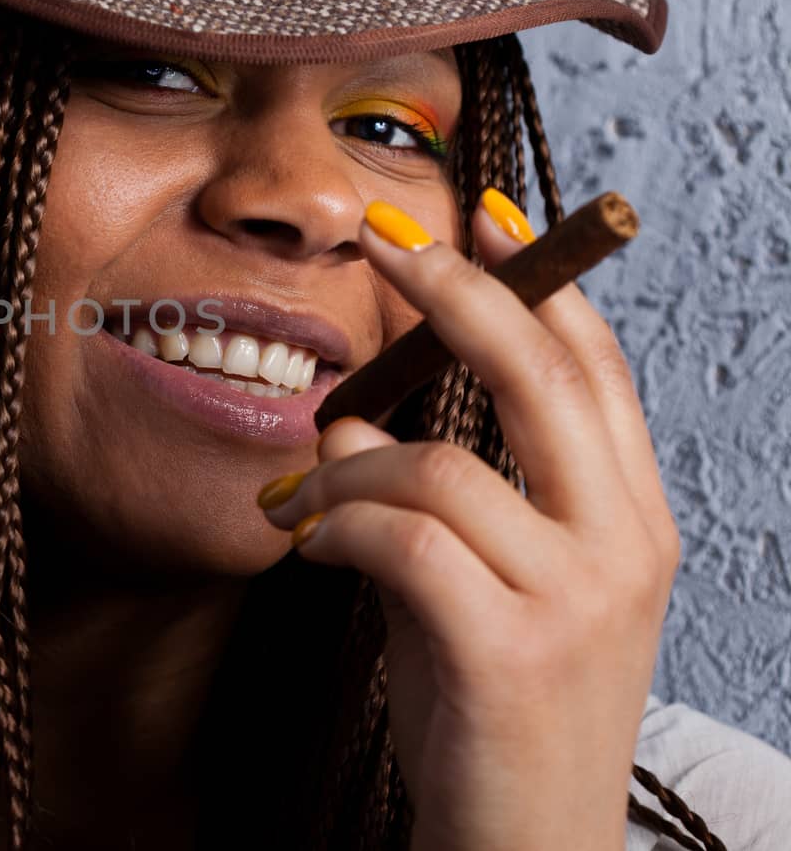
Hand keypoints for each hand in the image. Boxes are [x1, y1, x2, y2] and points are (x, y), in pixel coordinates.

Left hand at [259, 192, 681, 850]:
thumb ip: (433, 500)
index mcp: (628, 520)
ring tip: (301, 502)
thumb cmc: (493, 716)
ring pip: (440, 466)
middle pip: (544, 375)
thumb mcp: (481, 589)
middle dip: (459, 291)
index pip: (594, 370)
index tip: (480, 215)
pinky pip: (400, 538)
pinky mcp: (513, 651)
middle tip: (384, 241)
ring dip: (343, 469)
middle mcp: (625, 546)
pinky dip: (334, 523)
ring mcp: (579, 599)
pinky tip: (305, 543)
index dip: (539, 282)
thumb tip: (350, 420)